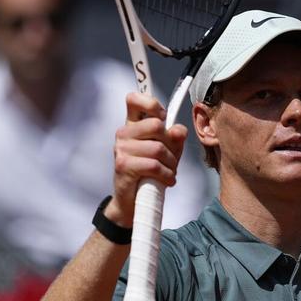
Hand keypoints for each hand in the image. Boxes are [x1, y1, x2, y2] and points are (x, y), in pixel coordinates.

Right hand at [107, 93, 187, 226]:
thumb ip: (175, 137)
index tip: (163, 118)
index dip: (151, 104)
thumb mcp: (169, 151)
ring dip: (171, 164)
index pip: (134, 99)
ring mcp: (121, 149)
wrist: (134, 201)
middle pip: (156, 125)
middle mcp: (123, 133)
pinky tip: (167, 181)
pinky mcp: (123, 166)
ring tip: (170, 172)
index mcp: (133, 124)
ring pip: (158, 148)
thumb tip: (179, 130)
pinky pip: (154, 165)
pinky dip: (167, 175)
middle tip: (172, 158)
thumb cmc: (151, 172)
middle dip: (172, 144)